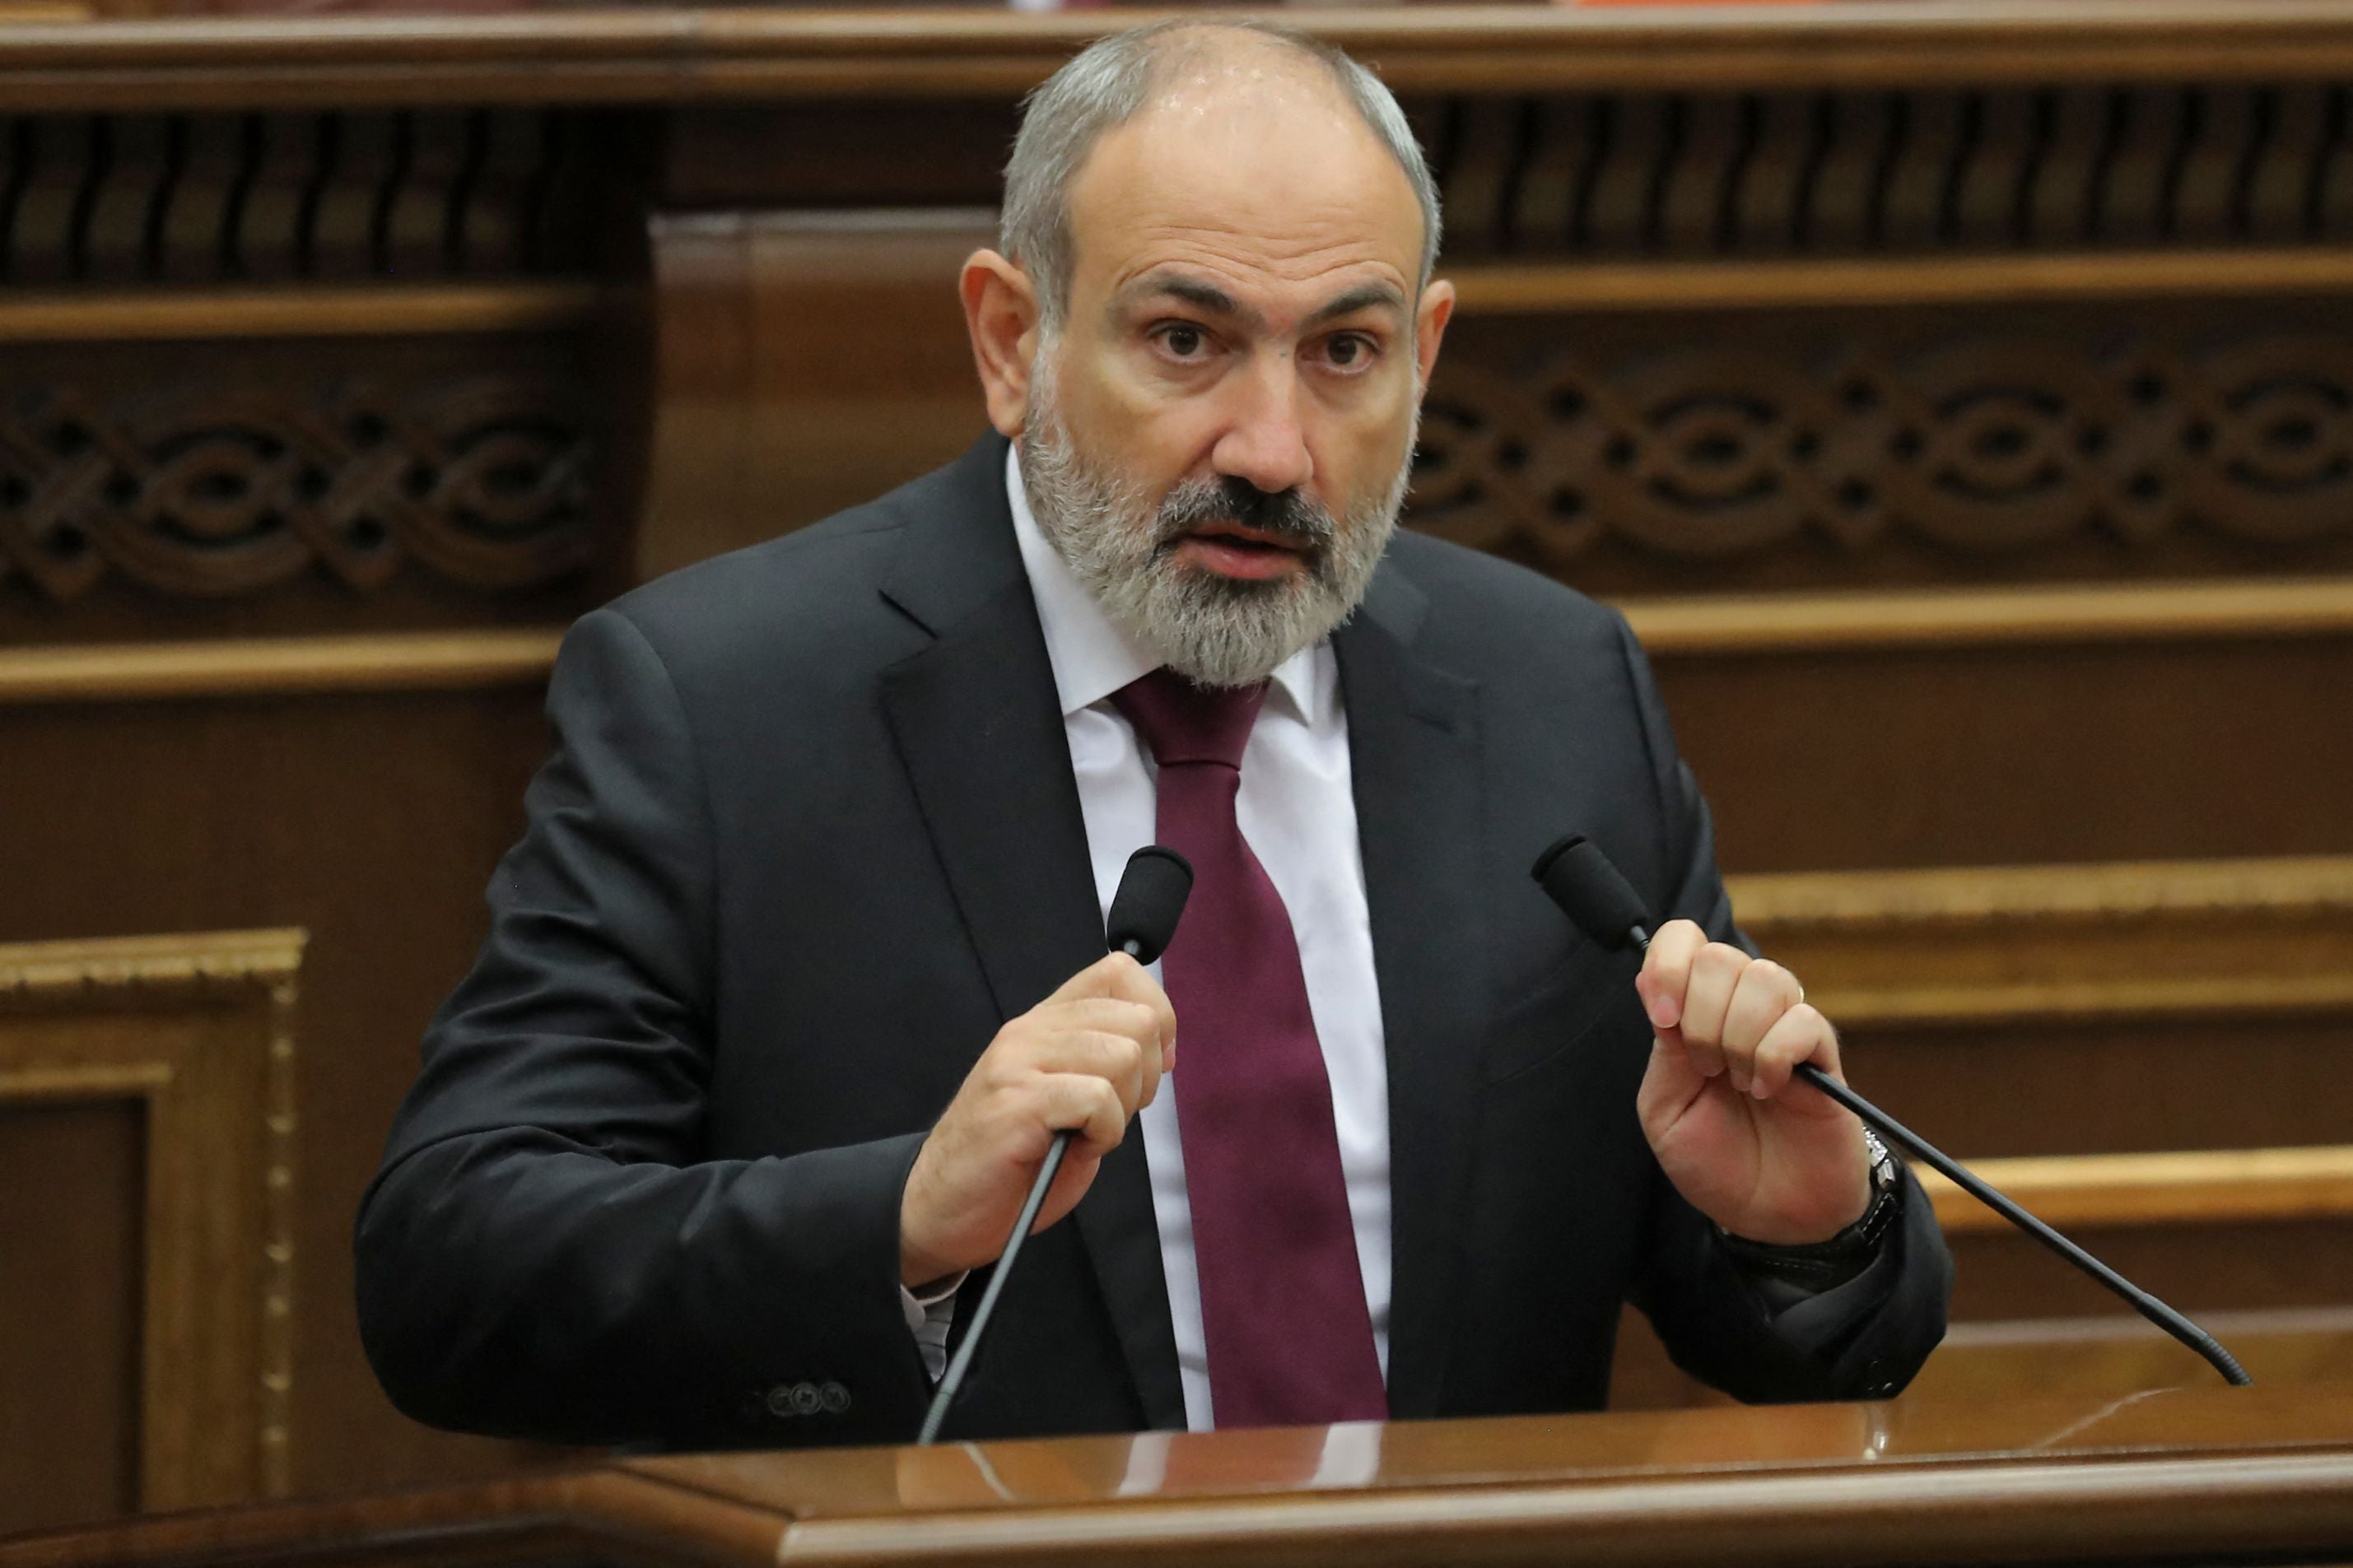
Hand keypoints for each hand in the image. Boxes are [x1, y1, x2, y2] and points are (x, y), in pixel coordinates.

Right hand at [898, 952, 1176, 1285]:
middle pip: (1138, 1019)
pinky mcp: (1016, 1100)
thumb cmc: (1012, 1165)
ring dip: (1123, 1109)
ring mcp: (1019, 1061)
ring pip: (1124, 1056)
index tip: (1149, 1067)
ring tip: (1088, 1134)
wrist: (940, 1208)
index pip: (1119, 971)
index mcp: (1045, 1022)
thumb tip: (1162, 1049)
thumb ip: (1108, 1066)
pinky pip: (1099, 1099)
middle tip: (1111, 1115)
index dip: (1157, 1017)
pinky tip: (1076, 1147)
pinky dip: (1105, 1134)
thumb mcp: (1069, 1100)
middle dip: (1146, 1076)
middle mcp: (1030, 1030)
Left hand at [1633, 921, 1869, 1245]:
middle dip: (1700, 1016)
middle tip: (1706, 1069)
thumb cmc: (1716, 1163)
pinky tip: (1770, 1091)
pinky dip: (1774, 1057)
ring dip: (1738, 1036)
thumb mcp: (1666, 1112)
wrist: (1771, 1217)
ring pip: (1765, 978)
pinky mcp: (1823, 1054)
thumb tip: (1657, 987)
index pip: (1684, 941)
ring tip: (1740, 1084)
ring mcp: (1785, 1027)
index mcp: (1695, 1013)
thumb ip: (1664, 1052)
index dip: (1667, 963)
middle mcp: (1741, 1009)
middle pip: (1720, 957)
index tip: (1663, 1017)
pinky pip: (1802, 1022)